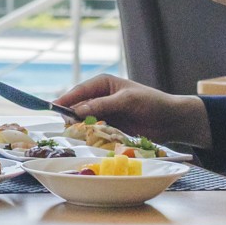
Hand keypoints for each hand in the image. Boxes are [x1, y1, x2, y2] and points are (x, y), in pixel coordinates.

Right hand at [56, 73, 211, 148]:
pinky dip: (91, 135)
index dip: (66, 100)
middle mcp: (102, 97)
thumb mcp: (126, 101)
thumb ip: (102, 105)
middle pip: (80, 106)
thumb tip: (77, 110)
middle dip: (72, 115)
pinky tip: (88, 140)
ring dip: (81, 127)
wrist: (172, 120)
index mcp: (104, 83)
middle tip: (64, 127)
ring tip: (74, 135)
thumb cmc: (152, 103)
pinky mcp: (112, 126)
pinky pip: (96, 130)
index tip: (53, 109)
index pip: (80, 90)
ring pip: (86, 120)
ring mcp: (106, 112)